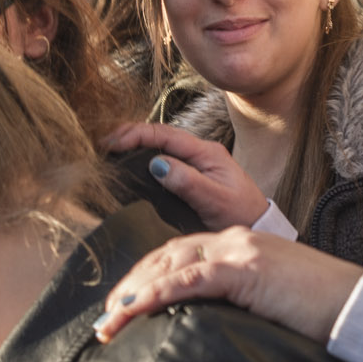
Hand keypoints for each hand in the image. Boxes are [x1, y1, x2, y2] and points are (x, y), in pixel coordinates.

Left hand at [93, 227, 362, 343]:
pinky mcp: (245, 270)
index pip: (182, 253)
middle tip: (106, 317)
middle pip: (167, 255)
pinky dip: (154, 295)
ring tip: (109, 323)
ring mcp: (240, 251)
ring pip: (170, 265)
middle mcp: (236, 239)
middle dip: (131, 284)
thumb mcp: (273, 302)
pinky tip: (132, 312)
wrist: (360, 303)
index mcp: (243, 245)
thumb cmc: (324, 309)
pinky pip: (188, 281)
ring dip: (133, 294)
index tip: (124, 305)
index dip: (148, 276)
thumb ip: (241, 304)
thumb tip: (211, 329)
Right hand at [102, 122, 271, 230]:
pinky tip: (129, 166)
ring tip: (110, 152)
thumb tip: (157, 165)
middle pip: (159, 135)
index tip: (112, 144)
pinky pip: (165, 160)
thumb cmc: (242, 216)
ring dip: (135, 146)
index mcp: (207, 152)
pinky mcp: (193, 175)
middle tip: (103, 145)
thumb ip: (188, 182)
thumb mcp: (216, 200)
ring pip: (160, 146)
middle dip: (130, 136)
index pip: (165, 134)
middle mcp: (200, 152)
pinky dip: (144, 158)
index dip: (135, 135)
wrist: (260, 227)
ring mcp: (197, 162)